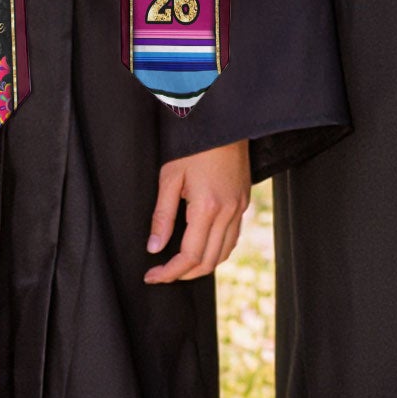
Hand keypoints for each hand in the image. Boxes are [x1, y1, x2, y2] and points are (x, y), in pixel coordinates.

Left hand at [144, 138, 250, 283]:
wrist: (224, 122)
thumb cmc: (194, 145)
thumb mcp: (170, 177)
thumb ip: (162, 216)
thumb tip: (154, 247)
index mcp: (207, 207)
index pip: (189, 256)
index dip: (169, 272)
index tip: (152, 276)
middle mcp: (228, 211)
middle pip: (208, 260)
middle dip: (184, 274)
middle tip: (162, 273)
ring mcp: (239, 207)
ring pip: (224, 252)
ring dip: (202, 265)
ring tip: (180, 265)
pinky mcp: (244, 201)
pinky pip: (233, 237)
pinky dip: (217, 250)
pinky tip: (202, 246)